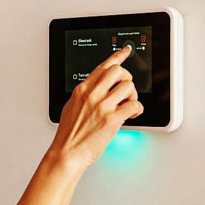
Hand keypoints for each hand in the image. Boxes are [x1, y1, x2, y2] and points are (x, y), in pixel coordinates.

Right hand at [47, 45, 143, 171]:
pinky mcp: (112, 119)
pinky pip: (134, 105)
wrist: (67, 152)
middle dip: (126, 78)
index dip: (117, 56)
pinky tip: (131, 115)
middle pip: (118, 71)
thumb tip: (97, 90)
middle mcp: (92, 94)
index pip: (102, 66)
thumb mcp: (72, 107)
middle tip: (126, 90)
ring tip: (127, 105)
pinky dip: (137, 109)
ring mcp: (102, 106)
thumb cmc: (69, 134)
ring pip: (128, 87)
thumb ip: (85, 95)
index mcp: (82, 90)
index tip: (125, 51)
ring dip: (133, 96)